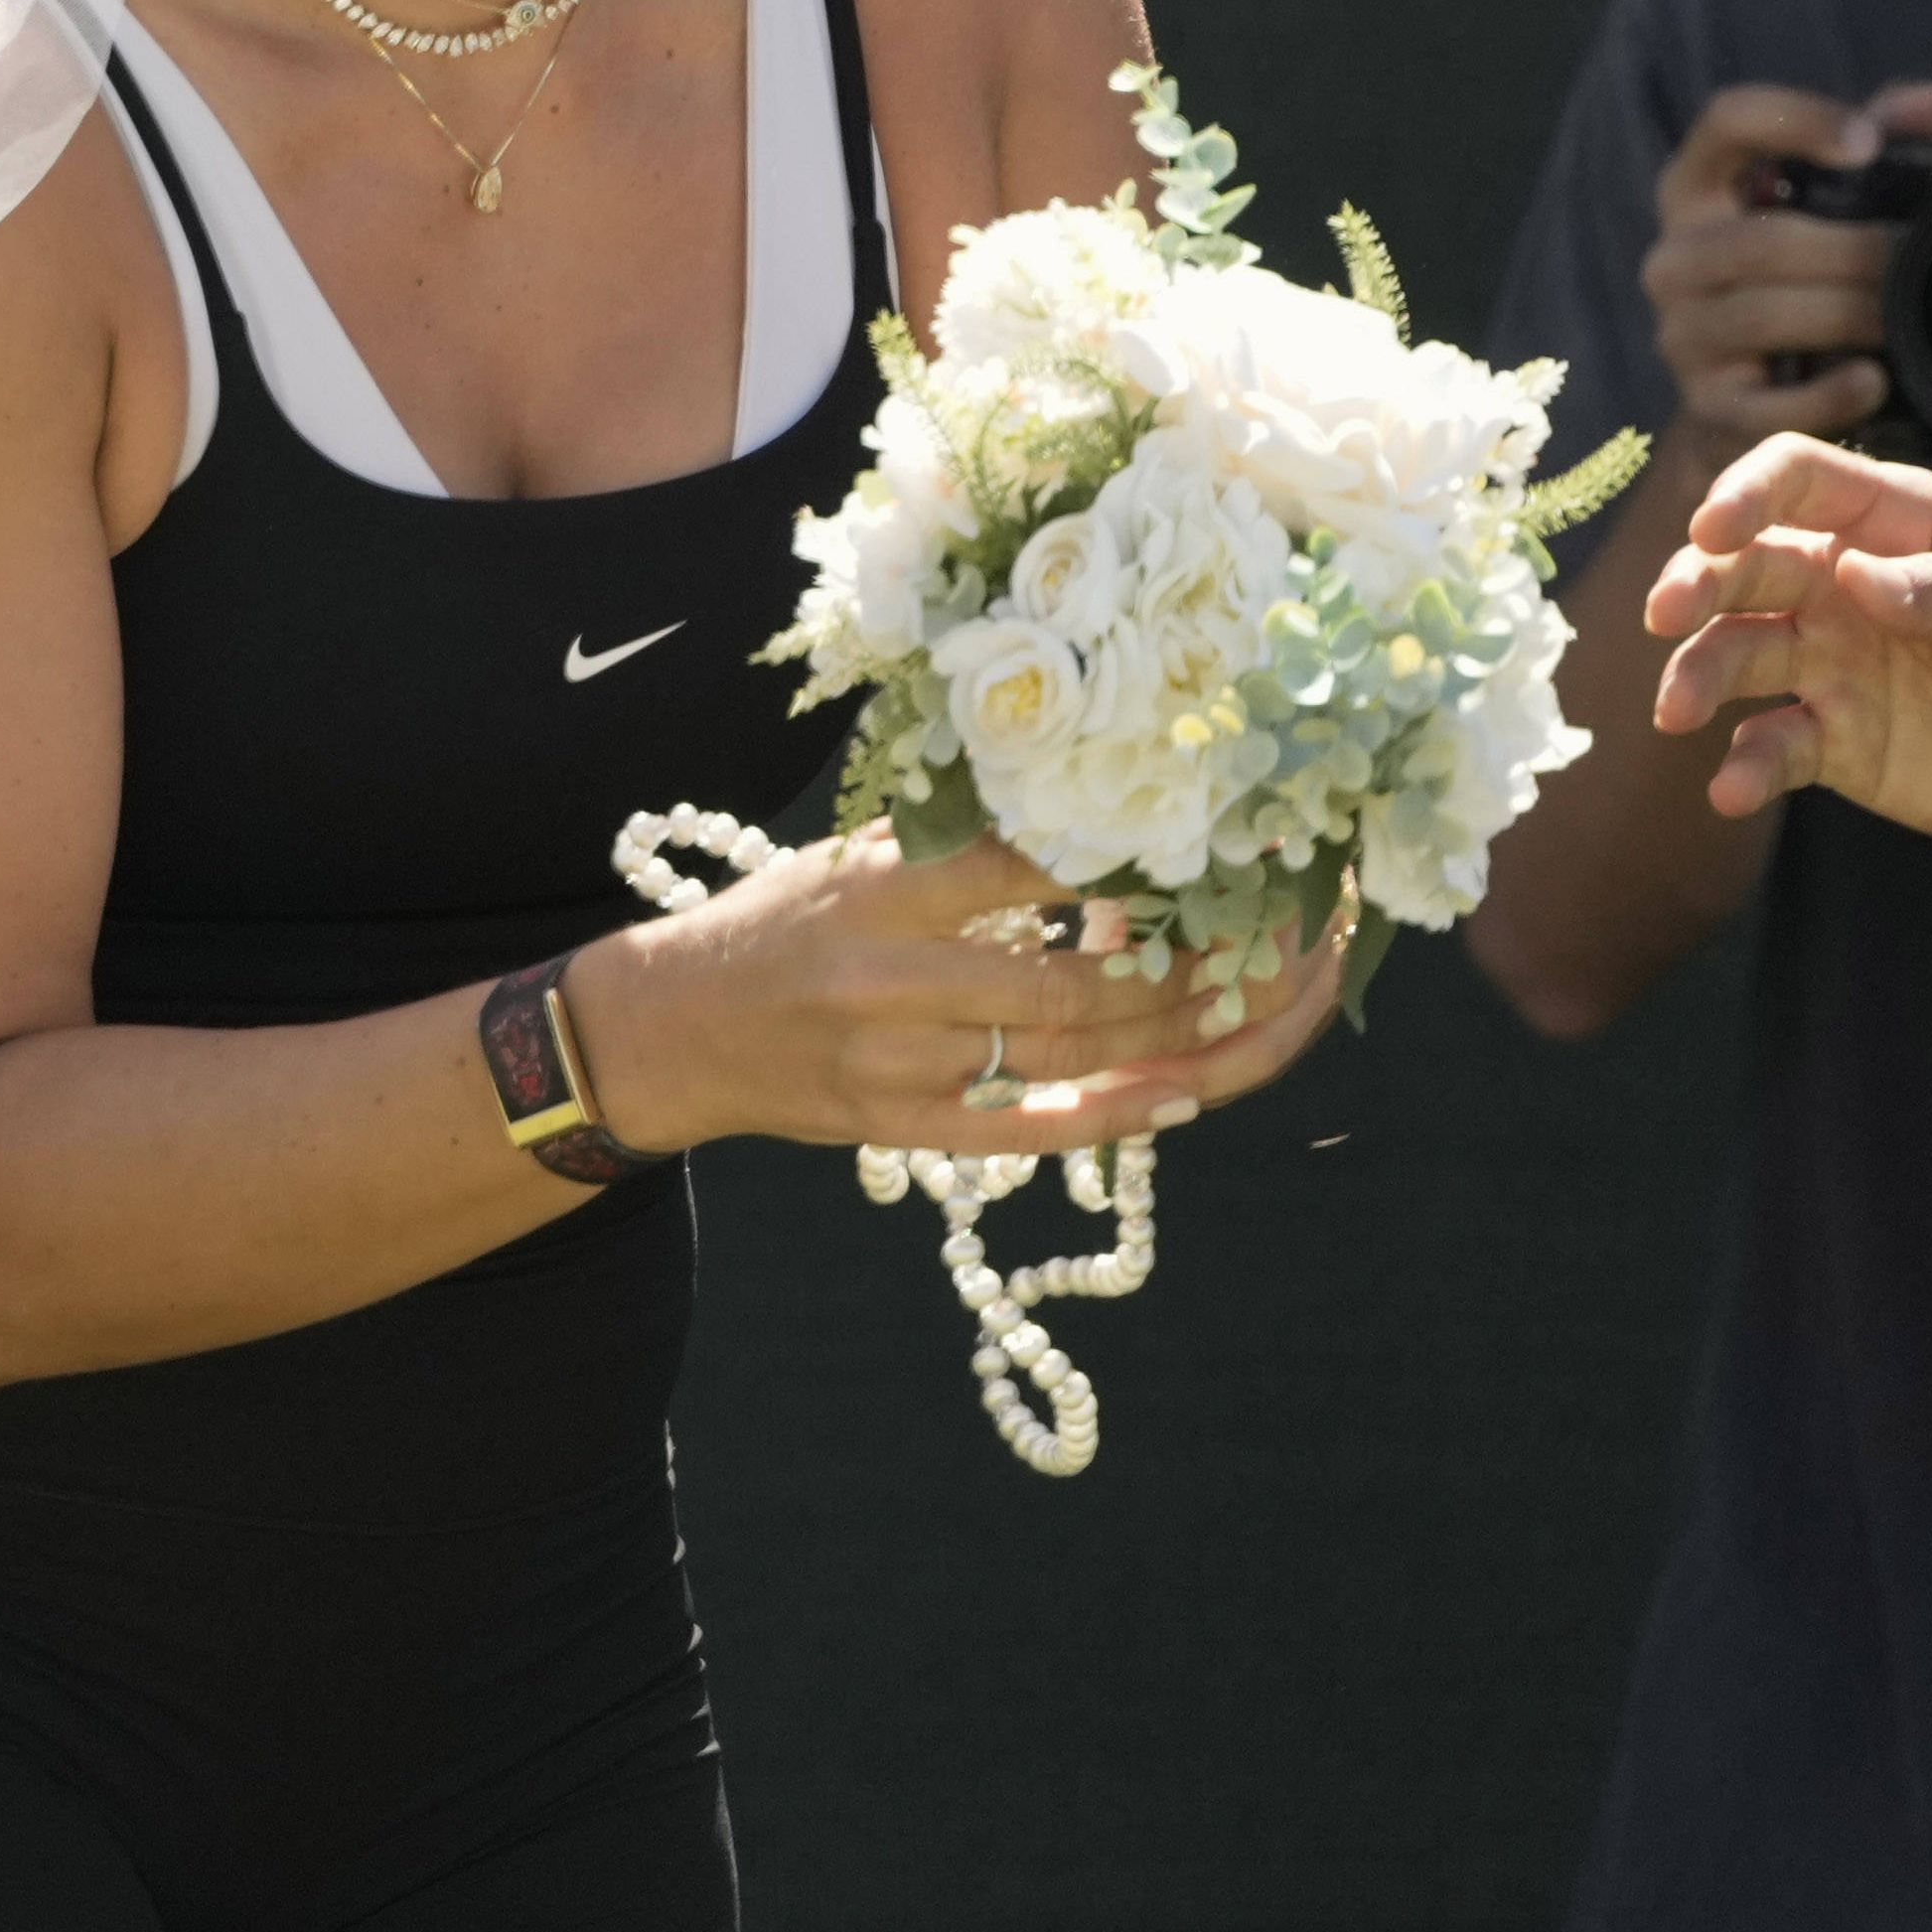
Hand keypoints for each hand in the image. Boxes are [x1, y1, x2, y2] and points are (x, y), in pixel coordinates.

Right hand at [585, 829, 1345, 1158]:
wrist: (669, 1030)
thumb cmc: (779, 922)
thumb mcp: (853, 853)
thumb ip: (959, 839)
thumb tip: (1092, 800)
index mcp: (884, 891)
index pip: (1028, 867)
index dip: (1129, 859)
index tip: (1211, 838)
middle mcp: (891, 980)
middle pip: (1066, 983)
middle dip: (1178, 967)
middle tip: (1261, 936)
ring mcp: (897, 1065)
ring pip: (1061, 1057)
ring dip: (1167, 1033)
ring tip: (1247, 998)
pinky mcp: (898, 1129)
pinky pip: (1023, 1131)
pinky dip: (1109, 1119)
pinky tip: (1183, 1098)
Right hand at [1638, 78, 1931, 457]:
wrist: (1759, 395)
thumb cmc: (1809, 270)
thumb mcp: (1839, 196)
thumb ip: (1888, 139)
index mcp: (1696, 185)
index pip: (1727, 121)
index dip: (1796, 121)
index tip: (1867, 143)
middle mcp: (1672, 256)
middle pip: (1760, 240)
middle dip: (1851, 249)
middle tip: (1918, 254)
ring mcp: (1681, 334)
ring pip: (1764, 315)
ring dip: (1849, 314)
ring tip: (1910, 311)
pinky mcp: (1707, 405)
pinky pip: (1767, 403)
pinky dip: (1828, 394)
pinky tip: (1873, 380)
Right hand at [1643, 433, 1931, 850]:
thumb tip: (1855, 575)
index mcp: (1902, 526)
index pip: (1801, 479)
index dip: (1747, 493)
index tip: (1712, 531)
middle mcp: (1852, 586)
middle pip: (1747, 563)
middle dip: (1695, 581)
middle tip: (1666, 615)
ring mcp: (1840, 664)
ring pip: (1739, 651)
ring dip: (1698, 673)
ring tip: (1678, 712)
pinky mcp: (1842, 743)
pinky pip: (1772, 747)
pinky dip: (1742, 766)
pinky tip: (1731, 790)